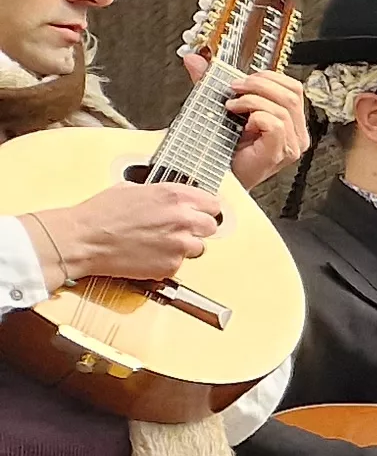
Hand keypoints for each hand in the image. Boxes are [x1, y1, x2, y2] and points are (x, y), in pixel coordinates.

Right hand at [28, 181, 226, 283]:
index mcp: (174, 196)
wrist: (83, 240)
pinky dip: (168, 261)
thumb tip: (173, 198)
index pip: (213, 203)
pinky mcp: (171, 265)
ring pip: (199, 247)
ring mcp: (179, 244)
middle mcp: (182, 219)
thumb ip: (162, 194)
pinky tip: (149, 253)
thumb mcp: (133, 189)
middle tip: (178, 229)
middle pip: (211, 226)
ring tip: (159, 242)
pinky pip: (180, 264)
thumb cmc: (100, 214)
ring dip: (185, 246)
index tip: (199, 213)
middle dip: (197, 228)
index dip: (204, 209)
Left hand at [183, 51, 312, 188]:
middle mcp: (295, 133)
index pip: (293, 88)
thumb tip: (194, 59)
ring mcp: (291, 145)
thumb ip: (209, 83)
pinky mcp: (280, 152)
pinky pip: (275, 123)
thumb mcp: (218, 108)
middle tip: (234, 88)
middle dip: (258, 84)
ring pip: (283, 106)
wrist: (215, 178)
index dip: (269, 77)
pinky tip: (240, 121)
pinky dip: (256, 115)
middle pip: (291, 93)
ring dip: (252, 100)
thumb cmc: (222, 151)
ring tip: (232, 106)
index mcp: (289, 121)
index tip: (242, 80)